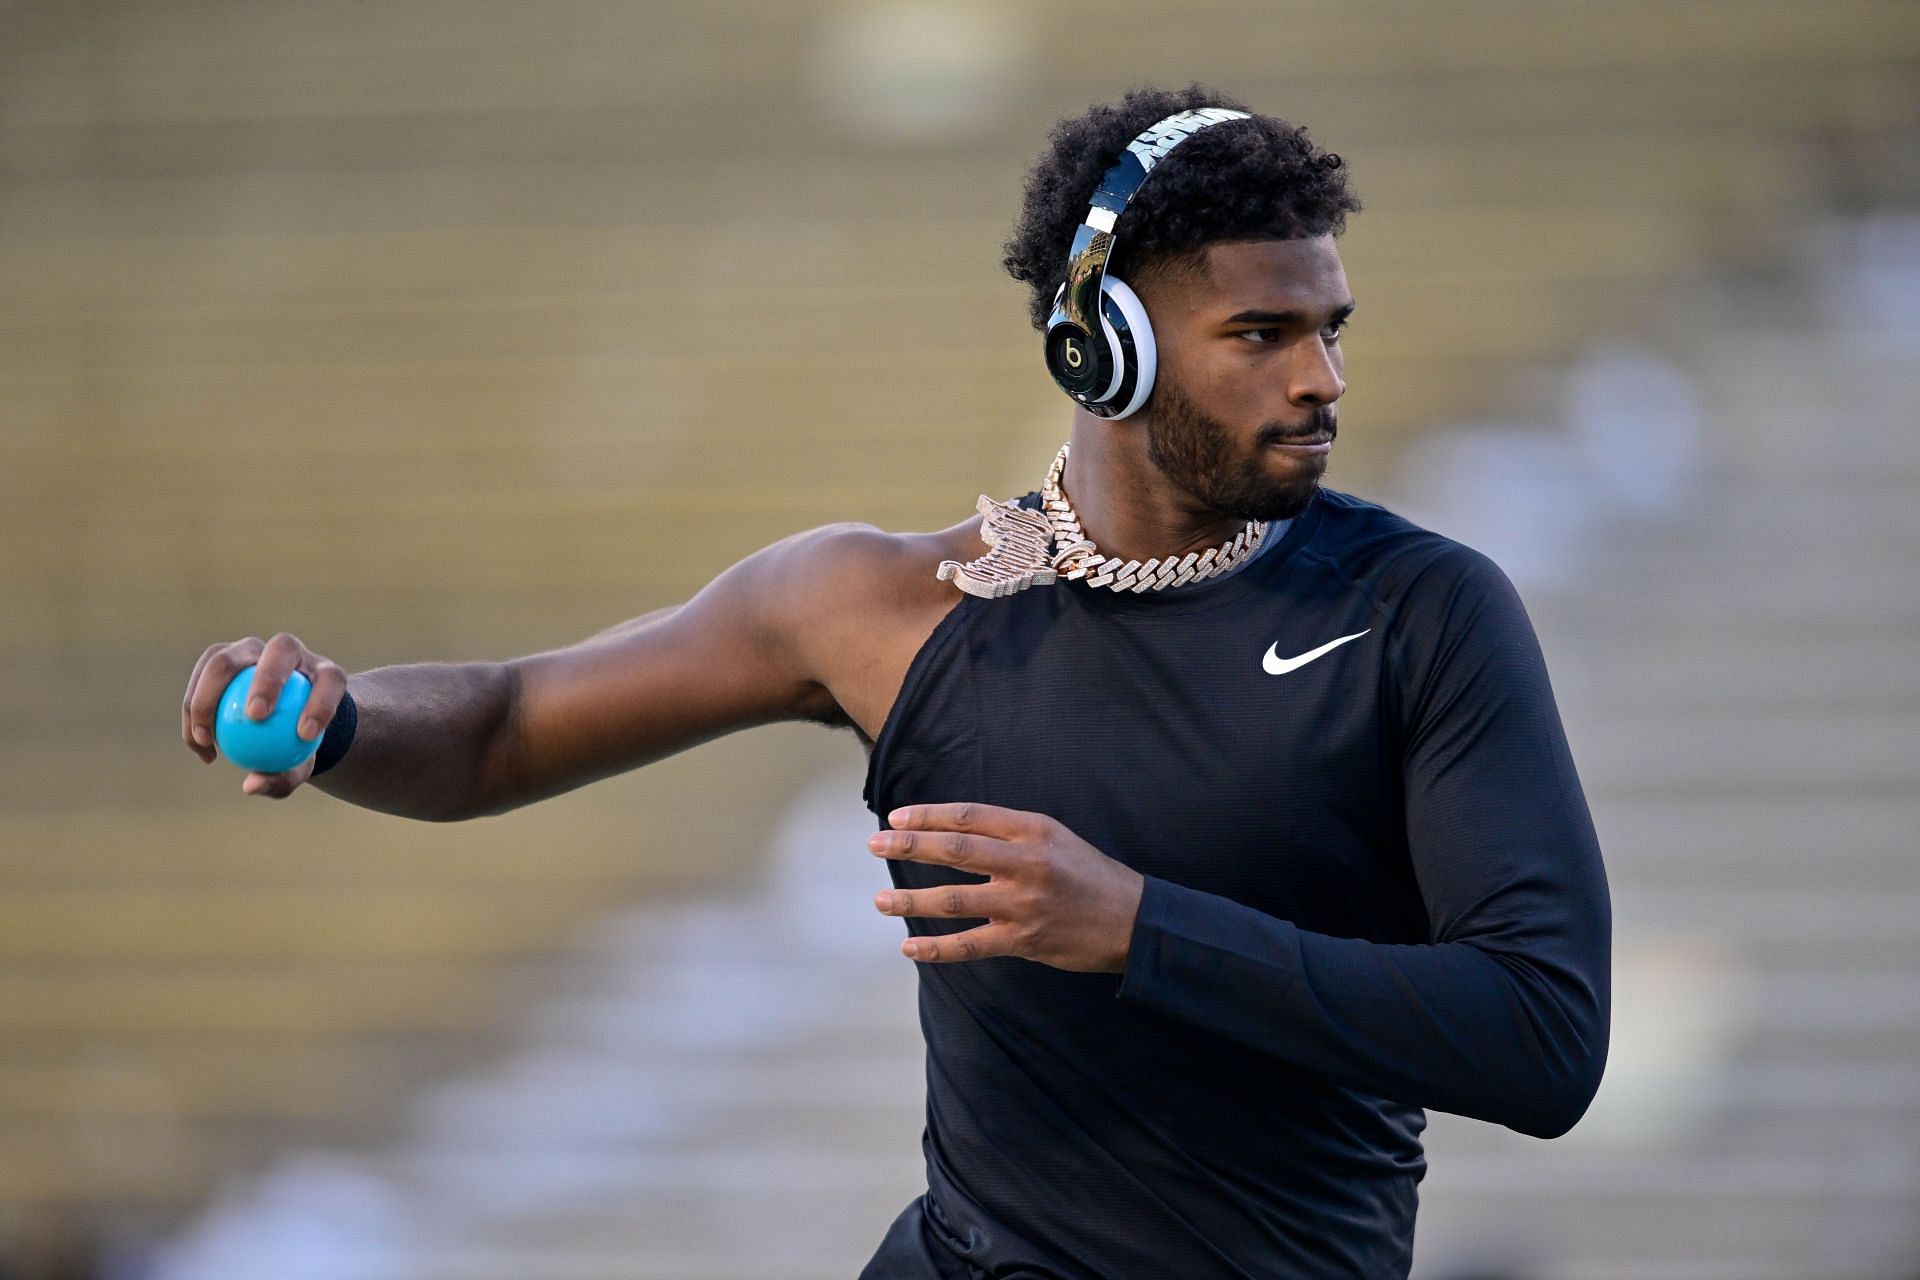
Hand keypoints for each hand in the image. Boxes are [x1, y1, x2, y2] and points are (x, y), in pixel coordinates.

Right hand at [181, 632, 347, 797]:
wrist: (278, 724)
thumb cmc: (293, 746)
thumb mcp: (297, 767)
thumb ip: (282, 778)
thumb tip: (251, 785)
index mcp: (324, 673)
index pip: (331, 680)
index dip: (322, 703)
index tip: (305, 735)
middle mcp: (290, 651)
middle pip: (281, 649)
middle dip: (268, 678)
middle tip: (254, 717)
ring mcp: (253, 649)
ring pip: (226, 659)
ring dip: (209, 696)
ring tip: (206, 738)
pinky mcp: (222, 657)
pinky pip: (200, 679)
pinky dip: (195, 711)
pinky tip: (199, 744)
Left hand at [869, 802, 1145, 973]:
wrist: (1133, 921)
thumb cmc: (1089, 875)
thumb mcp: (1055, 837)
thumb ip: (1010, 833)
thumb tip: (954, 832)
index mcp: (1033, 830)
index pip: (969, 816)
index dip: (929, 815)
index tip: (896, 817)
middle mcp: (1026, 862)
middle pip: (955, 850)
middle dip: (910, 845)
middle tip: (875, 844)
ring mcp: (1023, 903)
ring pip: (954, 899)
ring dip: (911, 899)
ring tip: (880, 900)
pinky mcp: (1024, 939)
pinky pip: (970, 944)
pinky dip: (936, 947)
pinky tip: (909, 945)